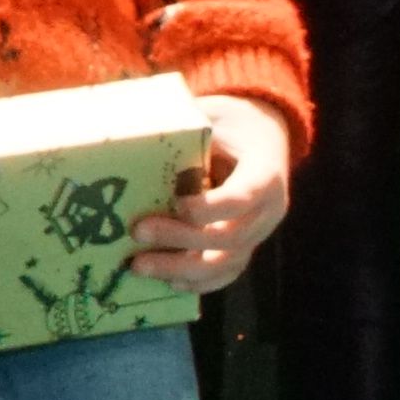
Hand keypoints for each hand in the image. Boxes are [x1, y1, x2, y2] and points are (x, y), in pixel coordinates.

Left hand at [139, 92, 296, 292]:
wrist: (261, 137)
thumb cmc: (230, 125)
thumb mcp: (213, 116)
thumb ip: (185, 128)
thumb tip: (131, 132)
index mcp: (265, 173)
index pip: (242, 198)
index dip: (210, 207)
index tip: (177, 204)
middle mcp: (268, 211)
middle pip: (229, 238)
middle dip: (180, 239)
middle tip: (137, 231)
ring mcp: (258, 234)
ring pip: (225, 264)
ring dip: (181, 270)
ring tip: (139, 266)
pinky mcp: (245, 249)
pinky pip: (226, 275)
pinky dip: (198, 284)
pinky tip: (167, 283)